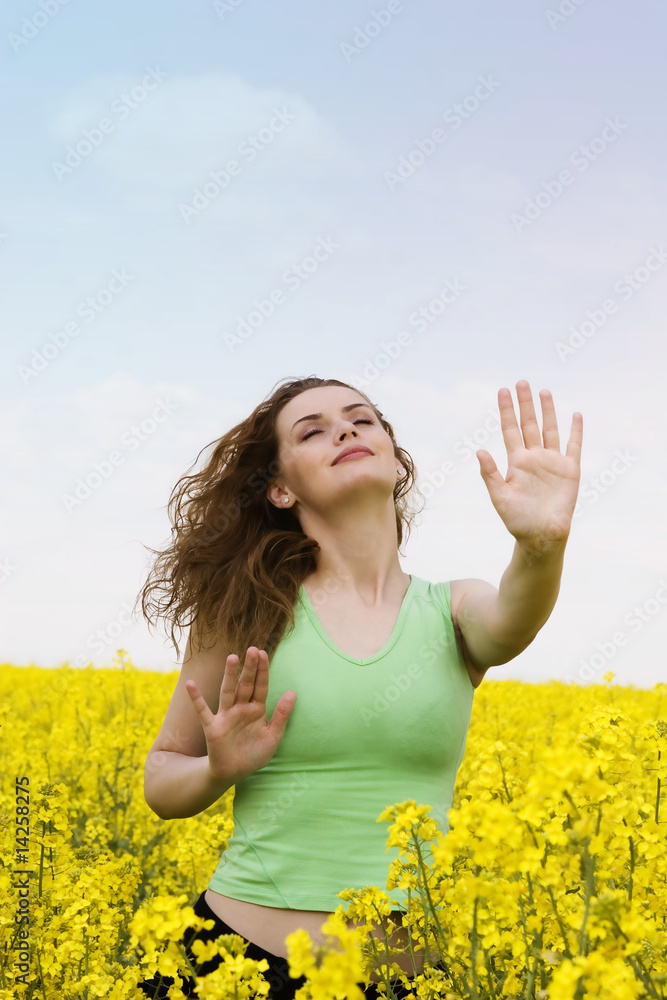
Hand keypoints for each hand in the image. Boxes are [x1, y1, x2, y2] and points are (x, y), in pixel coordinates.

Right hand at [185, 647, 296, 783]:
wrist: (234, 773)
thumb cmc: (254, 754)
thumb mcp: (273, 736)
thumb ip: (282, 715)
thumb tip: (293, 692)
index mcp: (257, 709)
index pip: (261, 686)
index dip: (263, 671)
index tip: (264, 653)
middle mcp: (241, 708)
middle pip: (246, 684)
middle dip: (250, 668)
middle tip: (253, 649)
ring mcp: (226, 716)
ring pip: (228, 692)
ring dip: (229, 675)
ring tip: (233, 657)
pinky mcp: (213, 727)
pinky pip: (203, 711)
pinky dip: (196, 698)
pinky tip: (190, 684)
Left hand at [475, 380, 582, 551]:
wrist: (541, 537)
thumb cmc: (518, 521)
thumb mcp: (500, 497)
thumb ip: (490, 474)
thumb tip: (478, 451)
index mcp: (516, 462)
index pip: (510, 430)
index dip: (506, 410)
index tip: (503, 390)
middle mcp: (534, 458)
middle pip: (529, 424)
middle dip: (525, 404)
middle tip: (521, 382)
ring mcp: (552, 463)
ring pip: (550, 430)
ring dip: (548, 411)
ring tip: (543, 391)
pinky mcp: (570, 471)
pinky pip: (573, 446)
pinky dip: (575, 431)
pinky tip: (575, 415)